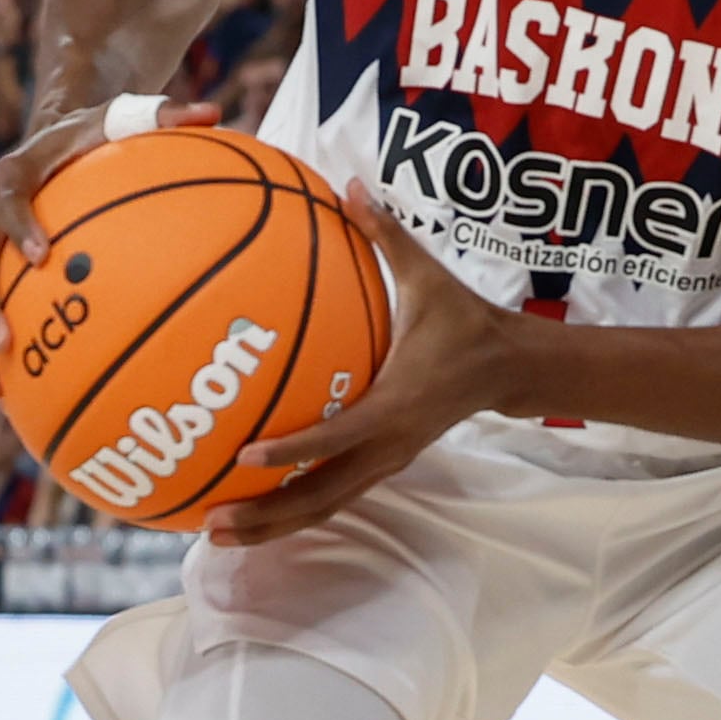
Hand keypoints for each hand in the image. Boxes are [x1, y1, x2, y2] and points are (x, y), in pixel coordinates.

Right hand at [0, 94, 220, 398]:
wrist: (58, 138)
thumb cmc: (100, 133)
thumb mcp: (128, 115)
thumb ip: (166, 114)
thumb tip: (215, 111)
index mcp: (15, 173)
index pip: (8, 198)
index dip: (20, 226)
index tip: (42, 254)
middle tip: (6, 339)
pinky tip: (11, 396)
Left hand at [207, 182, 510, 547]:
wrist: (510, 367)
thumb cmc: (464, 320)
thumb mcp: (429, 276)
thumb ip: (385, 235)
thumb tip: (348, 185)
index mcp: (397, 402)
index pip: (338, 434)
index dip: (294, 447)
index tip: (245, 456)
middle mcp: (389, 443)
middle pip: (323, 495)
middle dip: (266, 515)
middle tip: (209, 524)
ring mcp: (387, 460)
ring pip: (324, 507)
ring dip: (272, 526)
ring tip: (215, 534)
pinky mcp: (384, 464)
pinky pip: (333, 496)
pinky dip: (292, 512)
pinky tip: (252, 514)